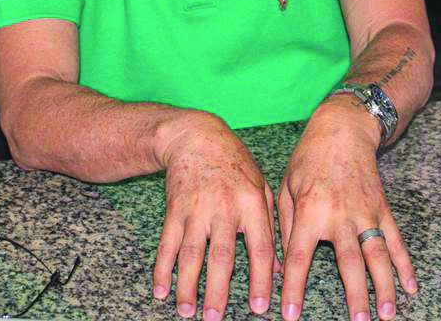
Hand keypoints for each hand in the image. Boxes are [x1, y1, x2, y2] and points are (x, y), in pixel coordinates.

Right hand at [153, 113, 279, 319]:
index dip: (261, 279)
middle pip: (222, 256)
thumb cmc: (237, 165)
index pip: (260, 248)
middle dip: (218, 290)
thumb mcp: (262, 189)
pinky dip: (161, 268)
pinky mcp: (173, 210)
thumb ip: (272, 227)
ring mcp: (196, 209)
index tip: (259, 307)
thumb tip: (281, 267)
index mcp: (253, 204)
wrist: (197, 137)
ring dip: (187, 285)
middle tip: (215, 319)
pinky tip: (160, 290)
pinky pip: (166, 244)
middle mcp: (225, 208)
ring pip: (191, 253)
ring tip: (187, 311)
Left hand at [277, 98, 415, 320]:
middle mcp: (341, 215)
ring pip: (378, 255)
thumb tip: (280, 265)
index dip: (293, 288)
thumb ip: (285, 227)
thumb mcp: (286, 188)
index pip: (299, 258)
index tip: (290, 315)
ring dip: (385, 286)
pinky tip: (411, 286)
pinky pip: (396, 240)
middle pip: (349, 263)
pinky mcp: (383, 210)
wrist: (343, 130)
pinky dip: (404, 264)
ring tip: (388, 313)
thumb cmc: (308, 159)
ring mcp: (367, 213)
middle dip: (355, 295)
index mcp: (311, 211)